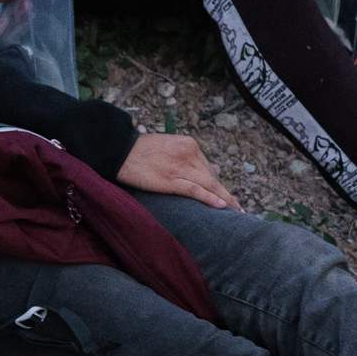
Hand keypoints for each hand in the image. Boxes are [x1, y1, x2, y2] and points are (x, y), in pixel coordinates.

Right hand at [114, 132, 236, 207]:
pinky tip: (222, 206)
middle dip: (224, 193)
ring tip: (236, 211)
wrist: (119, 151)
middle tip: (237, 207)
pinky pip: (195, 190)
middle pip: (211, 177)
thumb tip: (206, 170)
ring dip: (224, 199)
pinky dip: (210, 198)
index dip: (217, 184)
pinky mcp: (171, 180)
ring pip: (209, 184)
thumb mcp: (169, 146)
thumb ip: (186, 156)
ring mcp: (180, 167)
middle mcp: (189, 153)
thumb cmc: (140, 151)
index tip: (227, 195)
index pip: (208, 167)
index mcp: (189, 144)